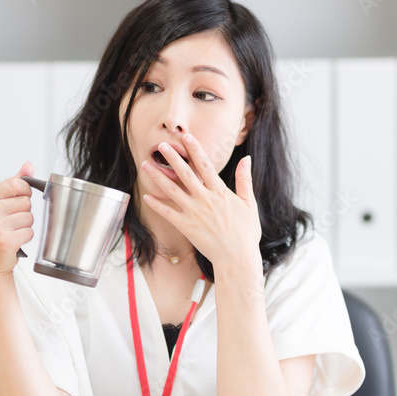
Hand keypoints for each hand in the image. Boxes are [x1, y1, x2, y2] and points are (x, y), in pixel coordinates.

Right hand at [0, 162, 35, 276]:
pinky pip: (30, 232)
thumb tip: (28, 166)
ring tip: (12, 232)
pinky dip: (25, 238)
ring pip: (30, 217)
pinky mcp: (6, 240)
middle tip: (11, 222)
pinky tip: (14, 241)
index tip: (17, 202)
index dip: (24, 193)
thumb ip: (14, 183)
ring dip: (25, 226)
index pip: (17, 183)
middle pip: (26, 202)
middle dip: (24, 212)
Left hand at [141, 134, 261, 270]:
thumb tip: (246, 159)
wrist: (237, 258)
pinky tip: (146, 196)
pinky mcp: (186, 227)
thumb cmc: (245, 233)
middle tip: (161, 145)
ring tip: (146, 165)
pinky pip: (167, 213)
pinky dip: (157, 205)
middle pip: (185, 174)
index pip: (205, 165)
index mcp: (220, 192)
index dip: (195, 149)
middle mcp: (205, 200)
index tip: (186, 137)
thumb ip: (244, 180)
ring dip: (158, 177)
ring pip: (172, 190)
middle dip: (172, 158)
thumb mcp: (249, 204)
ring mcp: (194, 213)